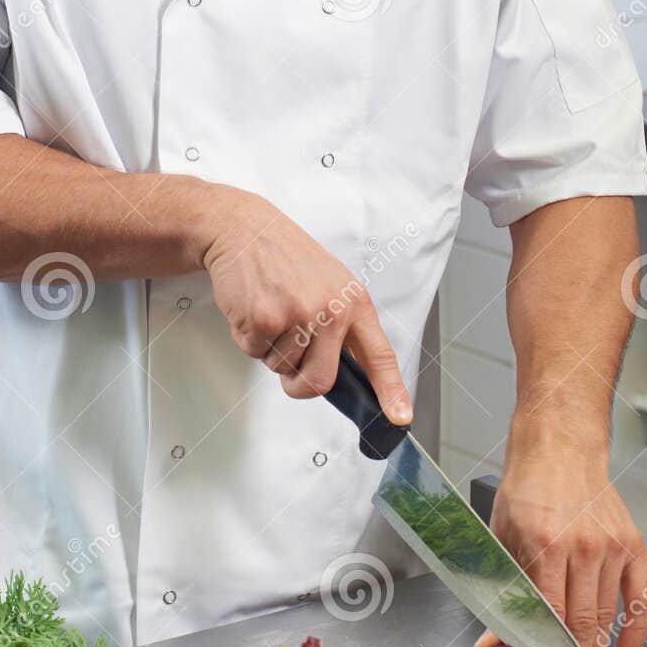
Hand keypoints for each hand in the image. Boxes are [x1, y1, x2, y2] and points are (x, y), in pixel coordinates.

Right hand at [194, 185, 412, 423]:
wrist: (246, 230)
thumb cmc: (287, 258)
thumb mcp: (331, 284)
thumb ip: (341, 326)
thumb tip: (341, 372)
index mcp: (354, 303)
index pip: (379, 355)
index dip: (391, 391)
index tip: (399, 417)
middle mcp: (331, 310)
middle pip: (320, 382)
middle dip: (299, 384)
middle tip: (289, 363)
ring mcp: (298, 315)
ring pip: (282, 369)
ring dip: (270, 350)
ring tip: (271, 311)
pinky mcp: (264, 318)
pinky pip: (254, 353)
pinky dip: (248, 337)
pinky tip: (253, 306)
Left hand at [473, 420, 646, 646]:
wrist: (560, 450)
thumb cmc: (525, 492)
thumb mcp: (501, 538)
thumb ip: (501, 590)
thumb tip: (492, 640)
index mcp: (544, 546)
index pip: (548, 616)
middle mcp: (582, 548)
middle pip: (580, 624)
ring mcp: (611, 547)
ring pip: (605, 616)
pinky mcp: (632, 545)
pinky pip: (640, 598)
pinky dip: (634, 631)